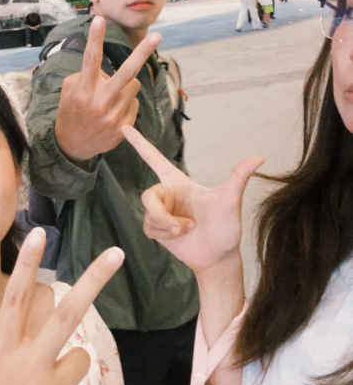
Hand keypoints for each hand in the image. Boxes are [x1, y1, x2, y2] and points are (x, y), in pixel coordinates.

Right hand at [54, 17, 160, 162]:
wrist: (73, 146)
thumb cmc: (71, 112)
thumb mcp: (69, 91)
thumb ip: (86, 76)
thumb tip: (108, 72)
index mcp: (83, 90)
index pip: (90, 59)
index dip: (96, 38)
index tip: (99, 19)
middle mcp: (100, 102)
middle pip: (127, 72)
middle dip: (142, 52)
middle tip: (157, 36)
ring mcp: (114, 116)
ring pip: (134, 86)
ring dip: (126, 85)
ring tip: (112, 96)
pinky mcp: (124, 126)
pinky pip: (134, 103)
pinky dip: (126, 103)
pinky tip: (112, 112)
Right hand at [122, 125, 262, 274]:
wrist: (218, 257)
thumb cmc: (225, 227)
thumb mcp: (230, 201)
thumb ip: (238, 177)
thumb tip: (260, 157)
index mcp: (179, 182)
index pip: (154, 158)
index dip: (139, 143)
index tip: (124, 128)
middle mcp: (167, 194)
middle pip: (148, 196)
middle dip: (162, 214)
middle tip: (183, 226)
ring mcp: (161, 212)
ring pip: (149, 214)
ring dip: (168, 226)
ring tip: (187, 230)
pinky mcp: (156, 229)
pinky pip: (149, 227)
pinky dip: (164, 234)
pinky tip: (179, 236)